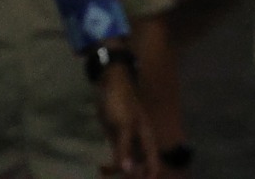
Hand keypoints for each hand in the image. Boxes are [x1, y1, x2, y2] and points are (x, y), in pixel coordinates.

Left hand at [95, 57, 158, 177]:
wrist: (109, 84)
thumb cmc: (121, 102)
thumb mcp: (124, 125)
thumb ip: (125, 149)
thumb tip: (129, 171)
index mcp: (147, 139)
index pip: (153, 165)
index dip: (148, 176)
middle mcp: (139, 143)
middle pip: (140, 168)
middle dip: (130, 176)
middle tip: (115, 177)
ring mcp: (127, 142)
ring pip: (127, 164)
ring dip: (117, 172)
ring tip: (104, 173)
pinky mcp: (115, 139)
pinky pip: (116, 157)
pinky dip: (110, 165)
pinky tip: (101, 168)